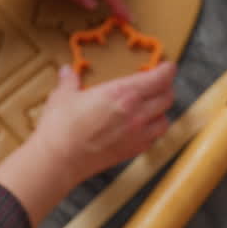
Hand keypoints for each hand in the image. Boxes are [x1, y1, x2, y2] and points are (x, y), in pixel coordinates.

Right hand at [0, 63, 175, 227]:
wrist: (59, 160)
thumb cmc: (61, 127)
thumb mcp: (63, 96)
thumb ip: (69, 81)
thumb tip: (68, 71)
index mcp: (121, 93)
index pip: (158, 79)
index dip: (167, 70)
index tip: (166, 66)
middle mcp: (136, 113)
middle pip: (167, 97)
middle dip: (166, 88)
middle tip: (158, 84)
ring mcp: (137, 134)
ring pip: (165, 119)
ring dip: (162, 111)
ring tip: (153, 107)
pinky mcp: (132, 151)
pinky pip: (154, 138)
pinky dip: (153, 130)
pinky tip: (142, 128)